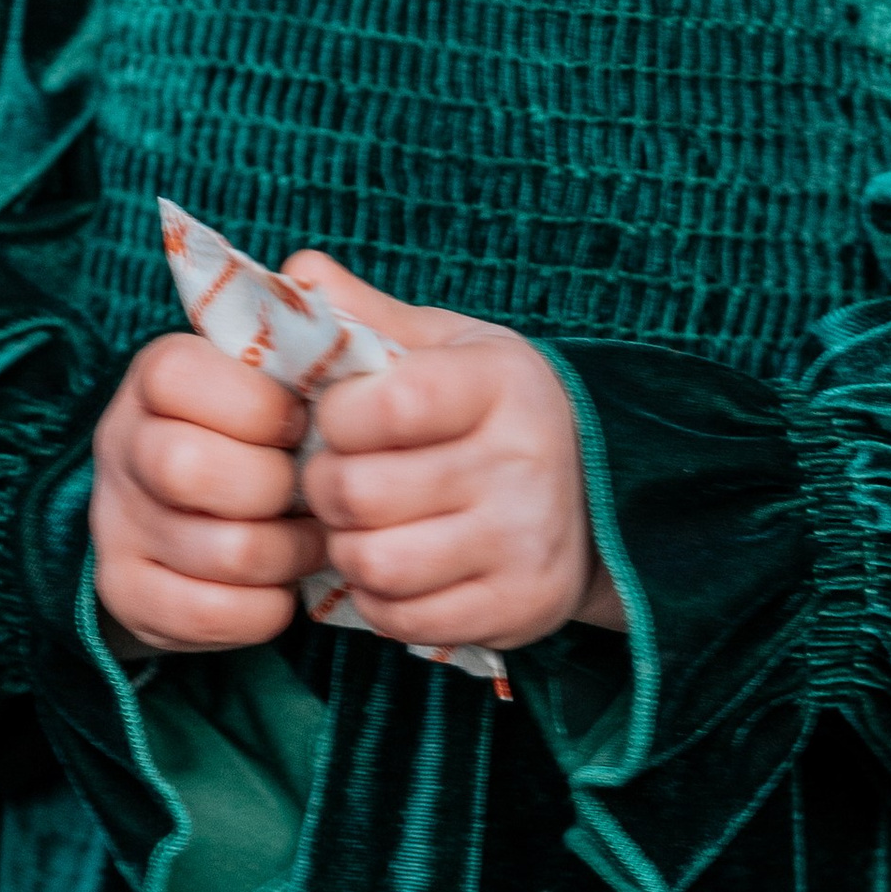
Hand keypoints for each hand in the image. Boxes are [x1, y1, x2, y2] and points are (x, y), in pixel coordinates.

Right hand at [90, 334, 320, 652]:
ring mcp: (115, 522)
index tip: (299, 423)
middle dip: (274, 489)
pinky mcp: (126, 593)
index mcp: (156, 375)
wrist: (213, 517)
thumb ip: (306, 325)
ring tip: (308, 540)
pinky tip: (278, 586)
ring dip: (287, 554)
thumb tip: (311, 274)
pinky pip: (207, 615)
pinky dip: (263, 609)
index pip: (180, 374)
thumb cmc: (271, 431)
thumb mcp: (290, 370)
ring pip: (217, 551)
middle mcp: (120, 443)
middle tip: (309, 493)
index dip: (257, 406)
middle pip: (187, 468)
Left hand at [278, 254, 622, 654]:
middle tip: (333, 481)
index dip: (335, 418)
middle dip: (324, 488)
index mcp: (502, 382)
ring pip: (376, 563)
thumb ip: (368, 314)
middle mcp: (525, 461)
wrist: (594, 491)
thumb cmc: (490, 411)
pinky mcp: (521, 607)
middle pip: (361, 492)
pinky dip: (380, 600)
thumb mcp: (445, 347)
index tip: (339, 419)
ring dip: (346, 550)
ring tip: (359, 527)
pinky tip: (393, 568)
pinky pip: (405, 621)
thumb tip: (296, 270)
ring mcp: (527, 541)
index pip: (387, 405)